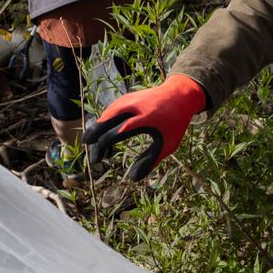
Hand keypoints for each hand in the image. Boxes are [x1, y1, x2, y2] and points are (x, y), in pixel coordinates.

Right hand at [81, 74, 207, 180]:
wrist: (179, 93)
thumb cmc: (175, 123)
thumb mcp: (169, 144)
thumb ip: (151, 160)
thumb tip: (133, 179)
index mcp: (147, 118)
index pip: (120, 130)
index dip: (106, 143)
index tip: (100, 159)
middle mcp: (134, 106)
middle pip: (106, 120)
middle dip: (94, 138)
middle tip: (93, 159)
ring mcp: (128, 100)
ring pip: (105, 117)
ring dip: (98, 134)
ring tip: (102, 154)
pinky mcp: (125, 99)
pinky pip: (109, 113)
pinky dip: (103, 126)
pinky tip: (105, 140)